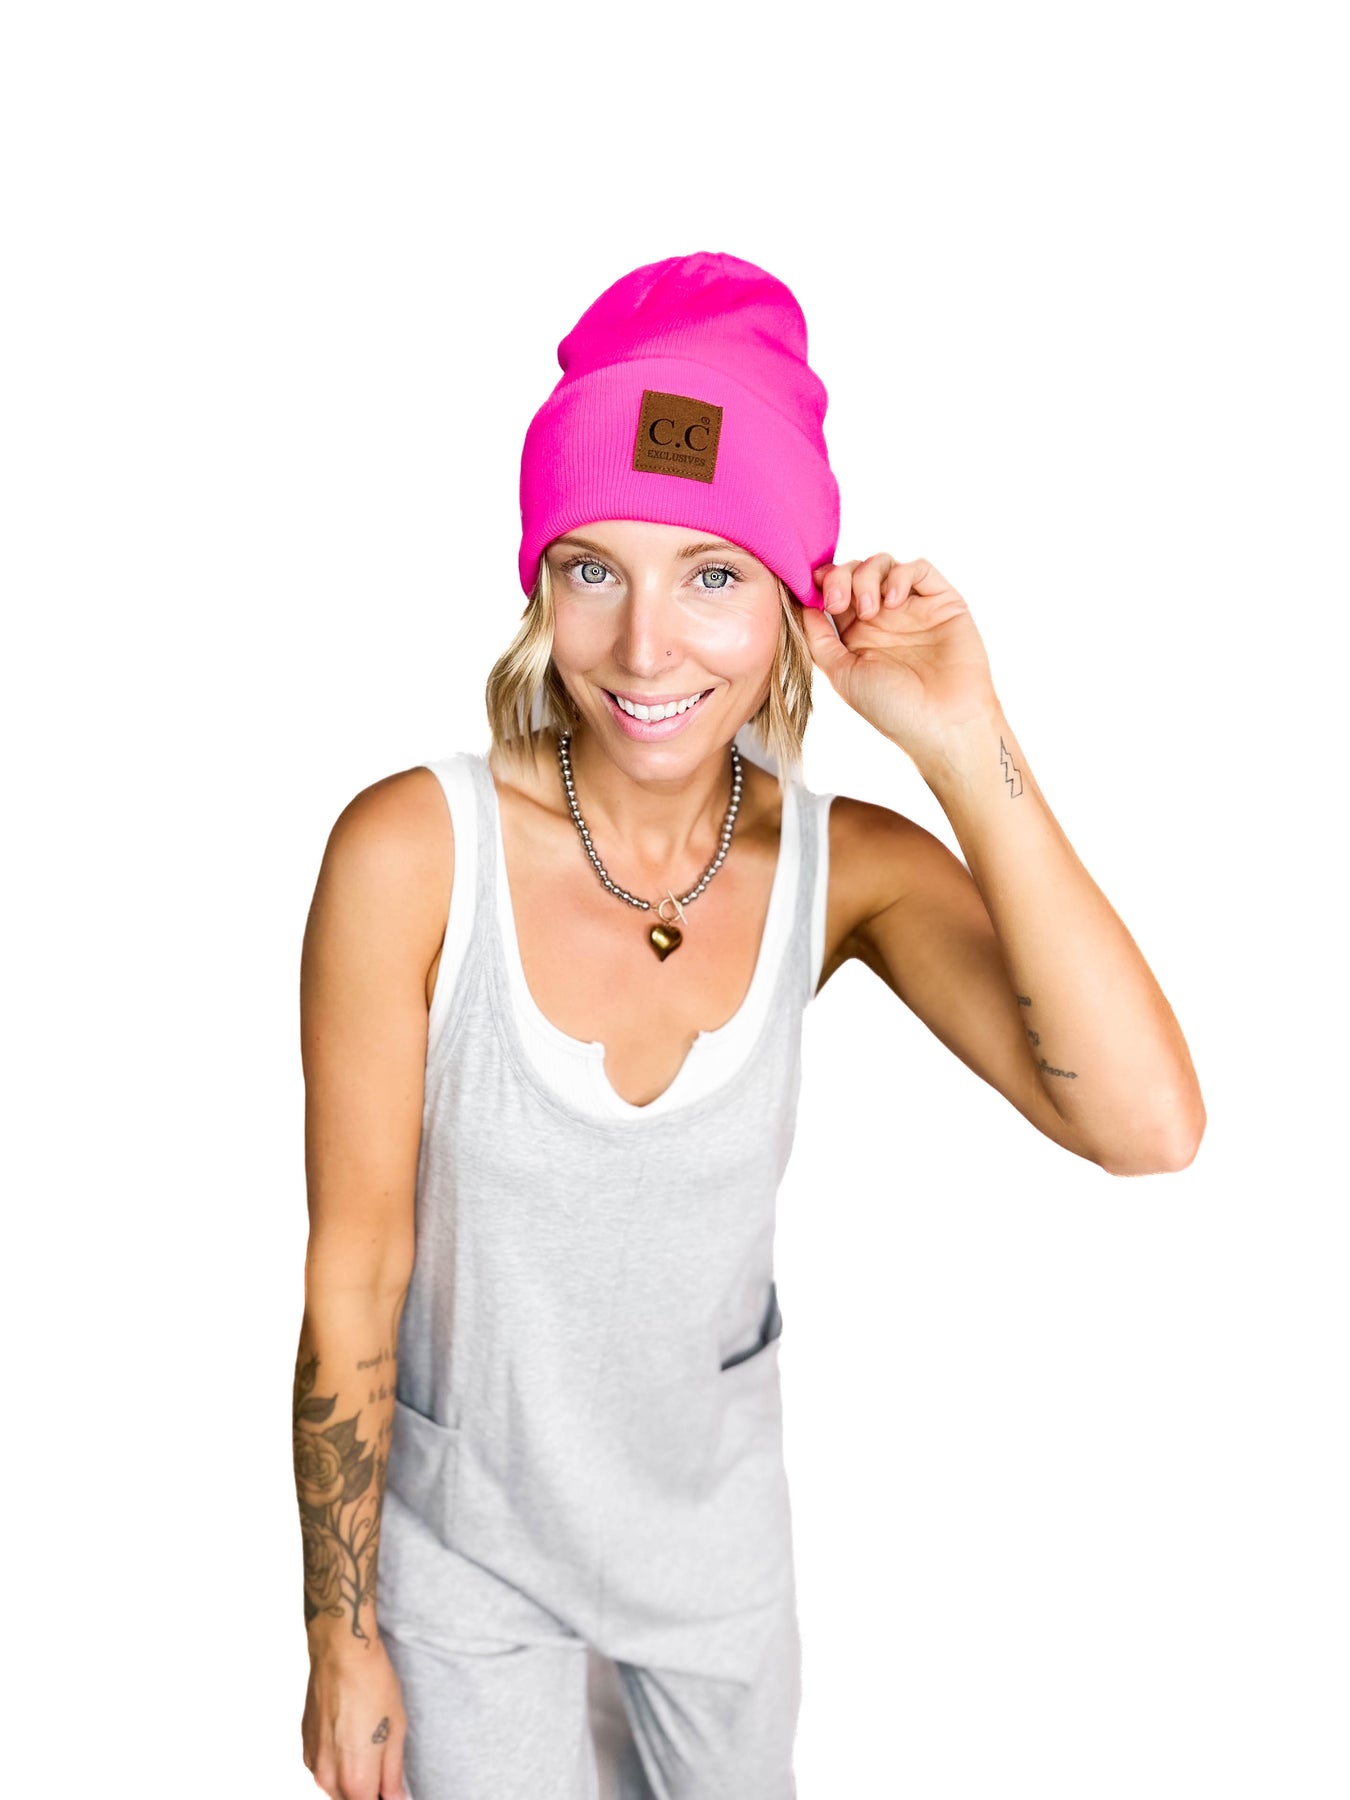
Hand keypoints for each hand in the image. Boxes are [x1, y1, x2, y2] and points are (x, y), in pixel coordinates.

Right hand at [303, 1633, 409, 1799]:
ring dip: (351, 1781)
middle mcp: (328, 1776)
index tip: (391, 1790)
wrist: (341, 1653)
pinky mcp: (305, 1745)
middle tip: (384, 1774)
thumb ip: (392, 1774)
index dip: (383, 1798)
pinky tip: (351, 1739)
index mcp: (355, 1778)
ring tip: (369, 1751)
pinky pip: (323, 1768)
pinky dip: (337, 1764)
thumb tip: (395, 1798)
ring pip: (334, 1788)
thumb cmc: (372, 1684)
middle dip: (367, 1792)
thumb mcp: (397, 1730)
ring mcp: (313, 1761)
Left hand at [799, 554, 1002, 761]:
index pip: (834, 591)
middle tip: (839, 603)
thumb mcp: (841, 674)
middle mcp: (884, 617)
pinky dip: (900, 575)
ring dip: (868, 576)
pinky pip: (919, 568)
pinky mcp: (943, 602)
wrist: (943, 724)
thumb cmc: (891, 708)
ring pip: (883, 563)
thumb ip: (818, 638)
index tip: (814, 593)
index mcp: (857, 634)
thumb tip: (801, 603)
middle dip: (841, 577)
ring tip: (871, 610)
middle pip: (855, 571)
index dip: (822, 583)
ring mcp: (913, 607)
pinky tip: (894, 602)